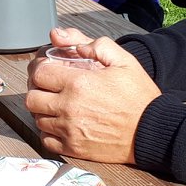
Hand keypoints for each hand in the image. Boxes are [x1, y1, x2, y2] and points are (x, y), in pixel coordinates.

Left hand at [24, 34, 159, 163]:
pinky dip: (48, 131)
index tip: (49, 69)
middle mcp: (69, 108)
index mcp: (78, 83)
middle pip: (32, 97)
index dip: (41, 68)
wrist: (153, 131)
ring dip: (43, 110)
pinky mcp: (73, 148)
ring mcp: (69, 130)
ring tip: (57, 104)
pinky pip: (46, 139)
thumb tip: (60, 37)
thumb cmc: (139, 96)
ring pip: (37, 119)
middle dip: (38, 89)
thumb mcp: (123, 61)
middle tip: (50, 87)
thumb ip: (94, 45)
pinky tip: (60, 123)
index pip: (40, 73)